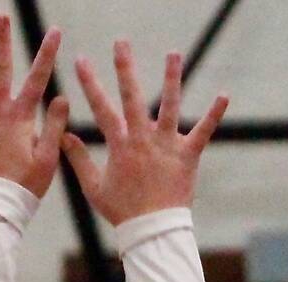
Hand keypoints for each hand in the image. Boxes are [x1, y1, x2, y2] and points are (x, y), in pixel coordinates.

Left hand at [0, 15, 70, 199]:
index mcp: (22, 118)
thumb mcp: (49, 158)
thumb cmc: (26, 185)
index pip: (38, 79)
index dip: (47, 54)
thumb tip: (60, 97)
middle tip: (0, 16)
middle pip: (1, 70)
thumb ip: (54, 126)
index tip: (54, 32)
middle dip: (2, 41)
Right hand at [62, 41, 227, 225]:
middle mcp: (143, 140)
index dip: (89, 83)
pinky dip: (214, 115)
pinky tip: (223, 95)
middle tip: (121, 43)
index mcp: (120, 146)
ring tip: (172, 54)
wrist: (154, 232)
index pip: (101, 108)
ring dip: (171, 79)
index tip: (80, 60)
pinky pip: (203, 132)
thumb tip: (64, 135)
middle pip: (132, 98)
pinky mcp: (188, 156)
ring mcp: (167, 146)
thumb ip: (79, 158)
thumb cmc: (123, 212)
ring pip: (169, 107)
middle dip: (124, 69)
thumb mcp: (94, 187)